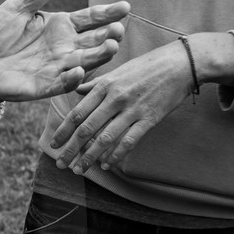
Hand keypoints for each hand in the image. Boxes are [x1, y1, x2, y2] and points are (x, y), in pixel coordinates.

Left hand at [0, 0, 127, 112]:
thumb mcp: (18, 7)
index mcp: (62, 26)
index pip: (91, 18)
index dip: (107, 13)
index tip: (125, 6)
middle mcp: (66, 47)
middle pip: (94, 40)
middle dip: (109, 35)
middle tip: (119, 29)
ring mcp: (57, 67)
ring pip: (84, 62)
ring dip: (98, 56)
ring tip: (112, 47)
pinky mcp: (45, 86)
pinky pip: (62, 83)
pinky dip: (71, 78)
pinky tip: (78, 70)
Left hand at [45, 42, 194, 174]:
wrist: (180, 64)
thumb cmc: (148, 66)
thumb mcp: (118, 71)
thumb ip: (96, 83)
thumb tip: (77, 90)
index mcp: (104, 86)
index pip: (77, 113)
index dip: (63, 131)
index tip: (53, 144)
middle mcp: (115, 98)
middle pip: (86, 128)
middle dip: (71, 149)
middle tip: (61, 164)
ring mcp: (132, 109)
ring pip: (105, 138)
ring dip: (90, 157)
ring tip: (80, 170)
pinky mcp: (149, 119)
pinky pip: (129, 141)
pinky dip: (116, 155)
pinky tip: (107, 165)